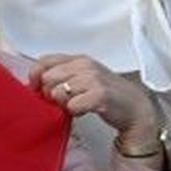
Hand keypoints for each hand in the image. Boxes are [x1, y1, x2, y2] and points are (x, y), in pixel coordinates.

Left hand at [30, 54, 160, 152]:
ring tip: (77, 104)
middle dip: (51, 94)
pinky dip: (75, 112)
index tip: (37, 89)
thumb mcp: (83, 78)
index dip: (35, 77)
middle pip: (47, 79)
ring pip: (57, 93)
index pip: (43, 61)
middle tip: (65, 100)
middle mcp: (85, 65)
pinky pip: (71, 105)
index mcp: (78, 59)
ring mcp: (93, 79)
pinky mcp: (99, 94)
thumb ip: (61, 76)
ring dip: (64, 104)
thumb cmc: (106, 94)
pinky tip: (85, 110)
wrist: (135, 108)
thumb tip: (35, 84)